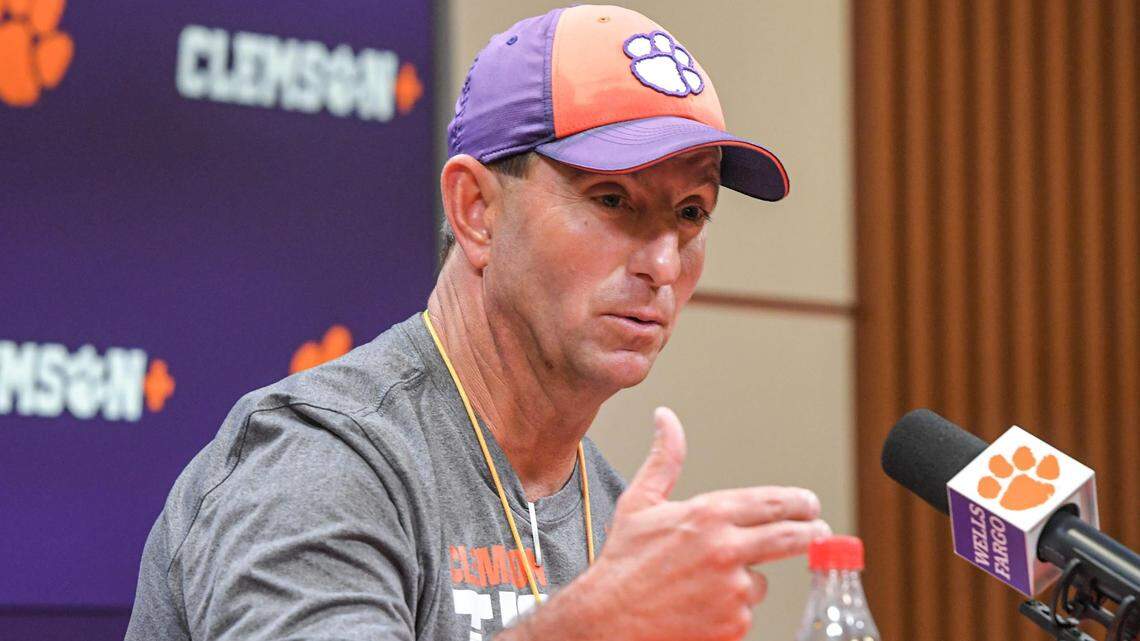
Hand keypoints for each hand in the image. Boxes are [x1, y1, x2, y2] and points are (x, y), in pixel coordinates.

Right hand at [570, 407, 829, 640]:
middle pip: (790, 537)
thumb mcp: (640, 503)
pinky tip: (701, 606)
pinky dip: (731, 611)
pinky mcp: (733, 624)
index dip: (798, 503)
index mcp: (707, 515)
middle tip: (819, 531)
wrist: (606, 620)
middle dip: (812, 533)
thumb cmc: (622, 562)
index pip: (771, 503)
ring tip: (705, 583)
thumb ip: (665, 458)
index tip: (810, 505)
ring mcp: (732, 590)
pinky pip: (746, 613)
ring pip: (761, 581)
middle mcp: (725, 550)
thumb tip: (666, 418)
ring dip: (746, 580)